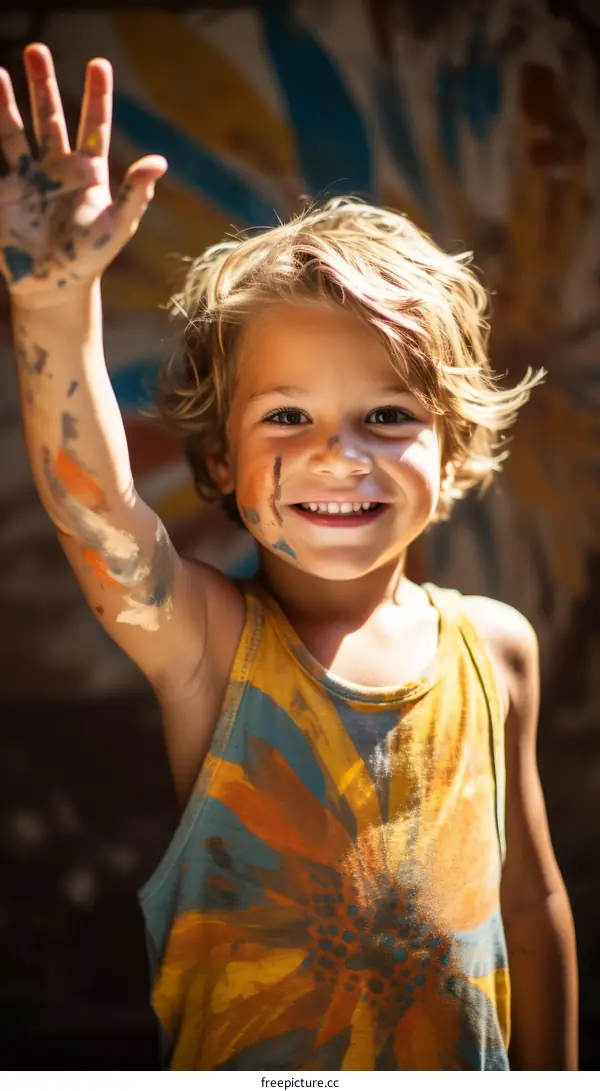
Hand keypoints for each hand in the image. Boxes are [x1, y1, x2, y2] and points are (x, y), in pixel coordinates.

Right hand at [0, 43, 166, 304]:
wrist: (53, 287)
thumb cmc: (90, 259)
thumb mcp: (117, 226)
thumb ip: (136, 193)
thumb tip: (158, 160)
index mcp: (89, 173)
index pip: (94, 125)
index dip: (97, 95)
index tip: (98, 63)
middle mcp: (57, 168)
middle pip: (50, 117)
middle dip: (43, 84)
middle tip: (36, 50)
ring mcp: (29, 178)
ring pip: (15, 131)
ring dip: (6, 102)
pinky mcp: (5, 193)